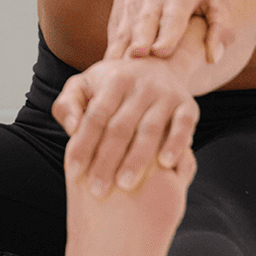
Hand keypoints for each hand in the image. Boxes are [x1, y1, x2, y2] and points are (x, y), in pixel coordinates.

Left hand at [53, 56, 199, 198]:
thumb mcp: (83, 85)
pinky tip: (165, 164)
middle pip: (121, 127)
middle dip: (107, 160)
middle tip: (97, 190)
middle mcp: (141, 85)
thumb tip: (72, 128)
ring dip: (137, 159)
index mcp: (113, 80)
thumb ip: (67, 105)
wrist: (156, 65)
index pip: (95, 117)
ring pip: (150, 130)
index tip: (74, 173)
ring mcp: (166, 95)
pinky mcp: (188, 104)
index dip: (84, 145)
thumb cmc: (111, 85)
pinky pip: (183, 125)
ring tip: (124, 185)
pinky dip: (176, 144)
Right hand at [106, 0, 231, 65]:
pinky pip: (112, 42)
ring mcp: (129, 11)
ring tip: (121, 77)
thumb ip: (221, 24)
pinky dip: (111, 58)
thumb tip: (214, 58)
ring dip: (120, 55)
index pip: (172, 17)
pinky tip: (111, 77)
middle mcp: (150, 2)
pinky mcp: (116, 21)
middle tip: (139, 60)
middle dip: (139, 43)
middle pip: (142, 26)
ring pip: (122, 35)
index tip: (161, 52)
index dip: (166, 34)